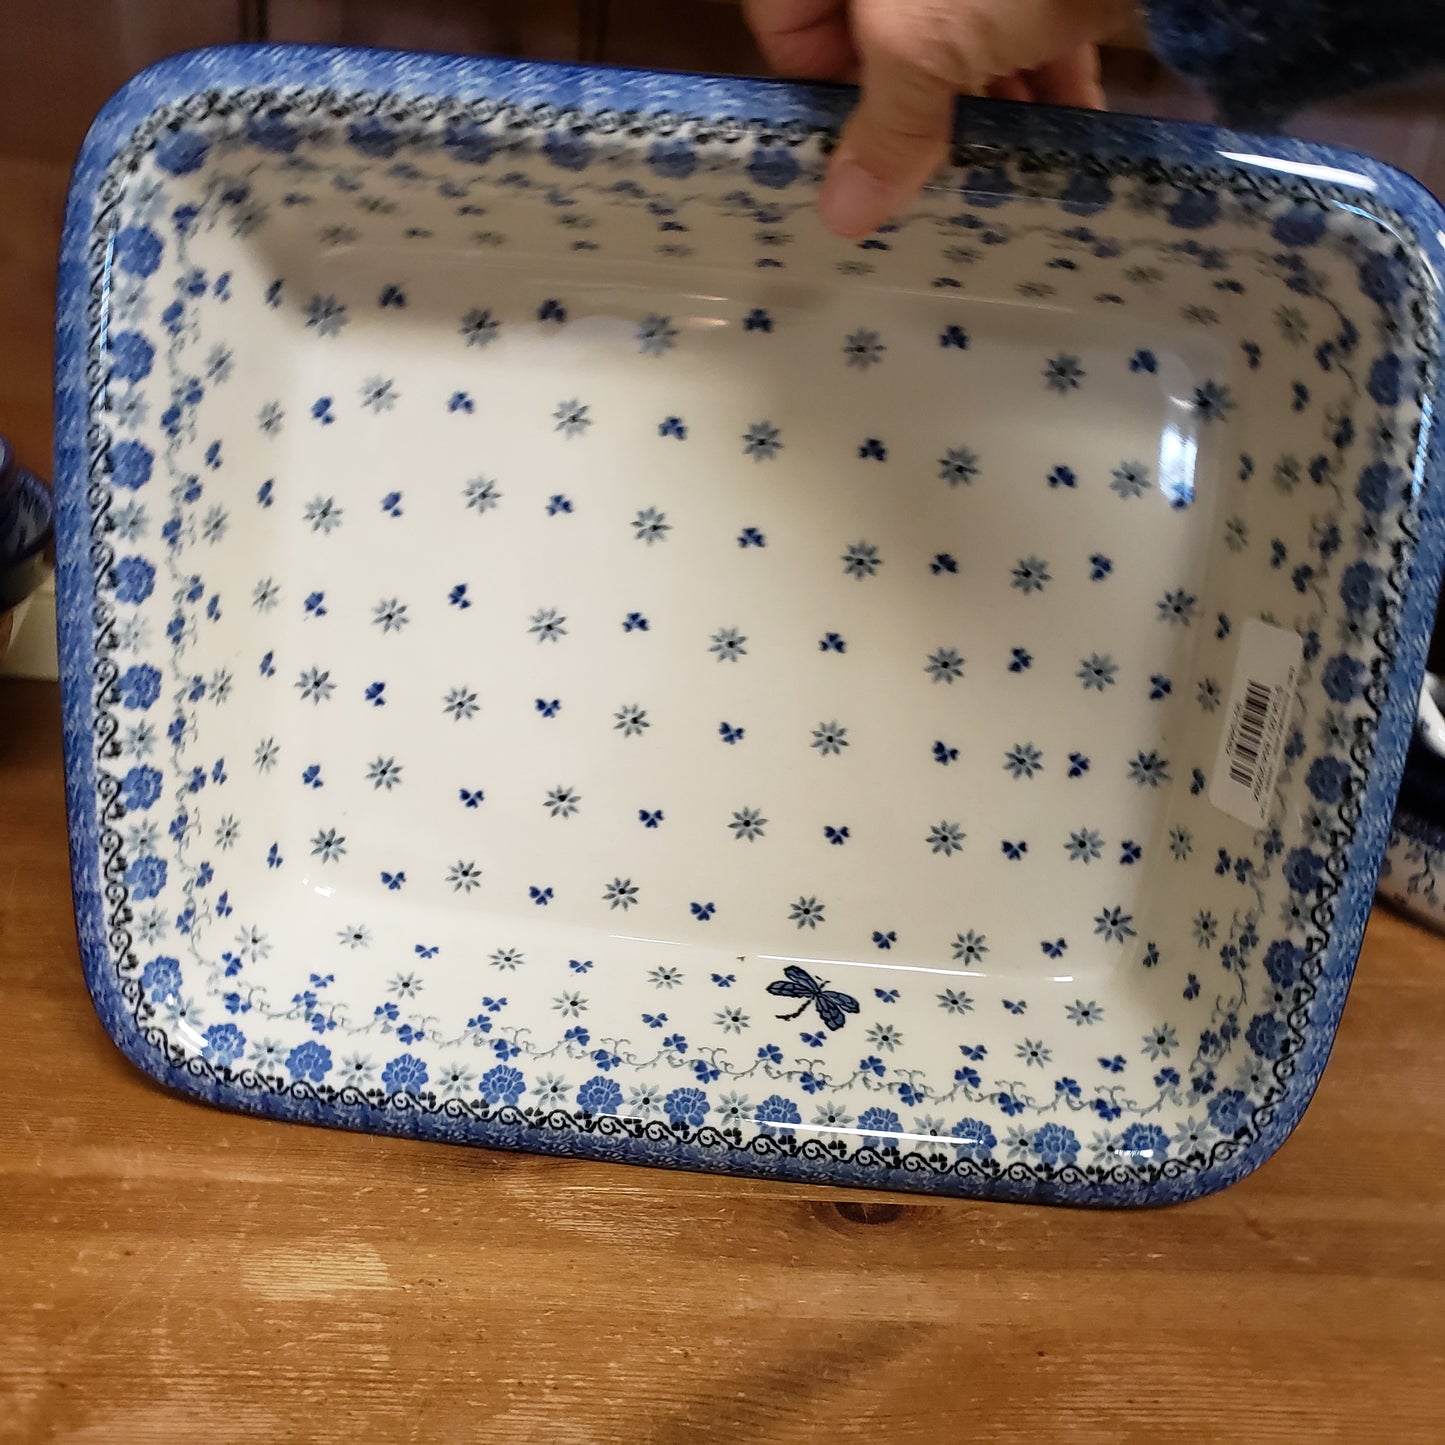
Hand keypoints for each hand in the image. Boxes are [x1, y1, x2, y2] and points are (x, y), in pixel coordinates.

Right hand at [743, 0, 1133, 237]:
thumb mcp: (926, 40)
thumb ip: (886, 126)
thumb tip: (842, 218)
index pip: (788, 32)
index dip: (820, 99)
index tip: (861, 161)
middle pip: (880, 43)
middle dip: (916, 114)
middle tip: (936, 181)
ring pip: (957, 36)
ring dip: (983, 105)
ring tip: (1006, 169)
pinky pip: (1024, 22)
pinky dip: (1044, 73)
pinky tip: (1066, 128)